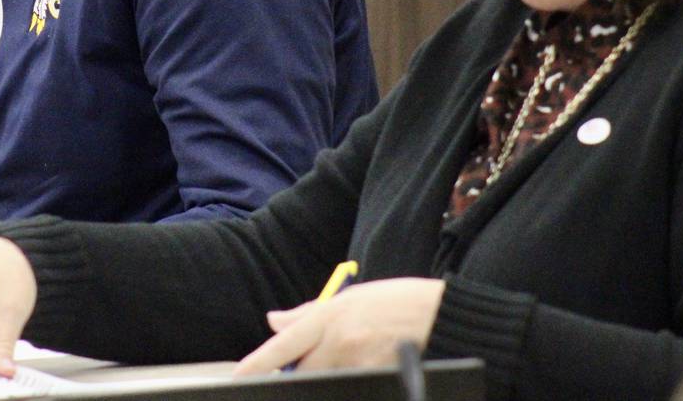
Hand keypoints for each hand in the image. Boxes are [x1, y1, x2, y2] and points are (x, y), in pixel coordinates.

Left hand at [233, 278, 445, 374]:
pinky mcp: (377, 376)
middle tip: (312, 366)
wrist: (444, 315)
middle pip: (302, 373)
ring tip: (353, 356)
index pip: (283, 345)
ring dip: (329, 377)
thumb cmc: (398, 302)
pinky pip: (354, 384)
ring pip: (327, 383)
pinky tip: (368, 363)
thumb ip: (308, 313)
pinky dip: (353, 380)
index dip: (257, 364)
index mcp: (329, 315)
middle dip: (299, 376)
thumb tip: (274, 320)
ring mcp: (358, 362)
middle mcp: (339, 340)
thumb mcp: (351, 298)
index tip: (238, 376)